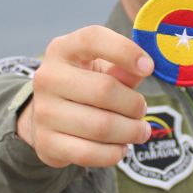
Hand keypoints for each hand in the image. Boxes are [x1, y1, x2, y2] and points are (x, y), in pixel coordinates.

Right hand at [17, 26, 154, 167]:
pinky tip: (121, 148)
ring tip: (139, 131)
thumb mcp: (101, 68)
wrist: (46, 115)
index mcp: (63, 49)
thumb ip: (123, 68)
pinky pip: (89, 154)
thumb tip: (144, 69)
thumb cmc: (84, 85)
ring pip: (101, 127)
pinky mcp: (46, 142)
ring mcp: (44, 111)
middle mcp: (48, 77)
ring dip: (130, 132)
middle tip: (142, 110)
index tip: (149, 67)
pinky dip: (114, 154)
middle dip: (134, 104)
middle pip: (105, 90)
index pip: (93, 38)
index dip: (125, 51)